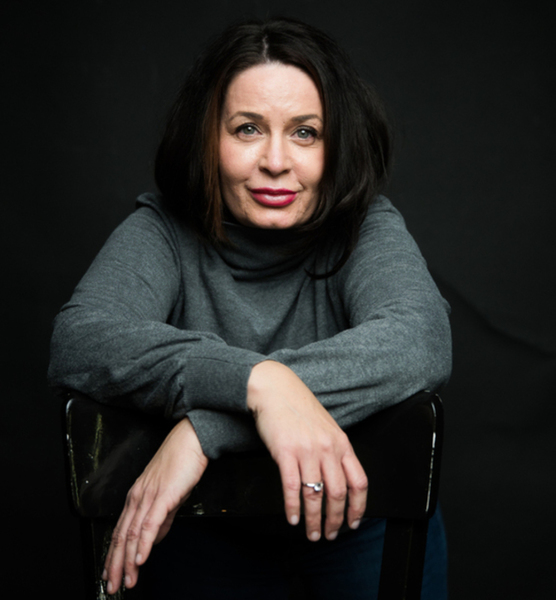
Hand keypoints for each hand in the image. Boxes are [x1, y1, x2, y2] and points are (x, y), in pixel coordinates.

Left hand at [102, 418, 207, 594]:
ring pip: (132, 534)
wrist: (191, 440)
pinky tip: (141, 559)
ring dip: (127, 561)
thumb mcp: (169, 494)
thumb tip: (154, 538)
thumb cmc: (182, 462)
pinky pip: (149, 523)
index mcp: (137, 496)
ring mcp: (148, 496)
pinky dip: (143, 544)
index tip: (111, 573)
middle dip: (115, 564)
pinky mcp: (163, 495)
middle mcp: (137, 497)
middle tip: (112, 586)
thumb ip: (162, 518)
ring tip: (126, 580)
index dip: (114, 555)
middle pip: (121, 536)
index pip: (120, 531)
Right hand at [247, 361, 367, 541]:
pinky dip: (293, 508)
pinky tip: (293, 517)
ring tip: (311, 533)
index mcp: (341, 443)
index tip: (354, 522)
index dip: (358, 507)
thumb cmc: (298, 407)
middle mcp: (327, 449)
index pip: (359, 482)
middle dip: (336, 520)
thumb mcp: (326, 427)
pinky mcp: (285, 453)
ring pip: (315, 496)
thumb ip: (334, 451)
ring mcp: (307, 451)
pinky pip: (292, 488)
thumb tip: (338, 480)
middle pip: (338, 494)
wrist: (276, 389)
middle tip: (331, 533)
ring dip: (314, 520)